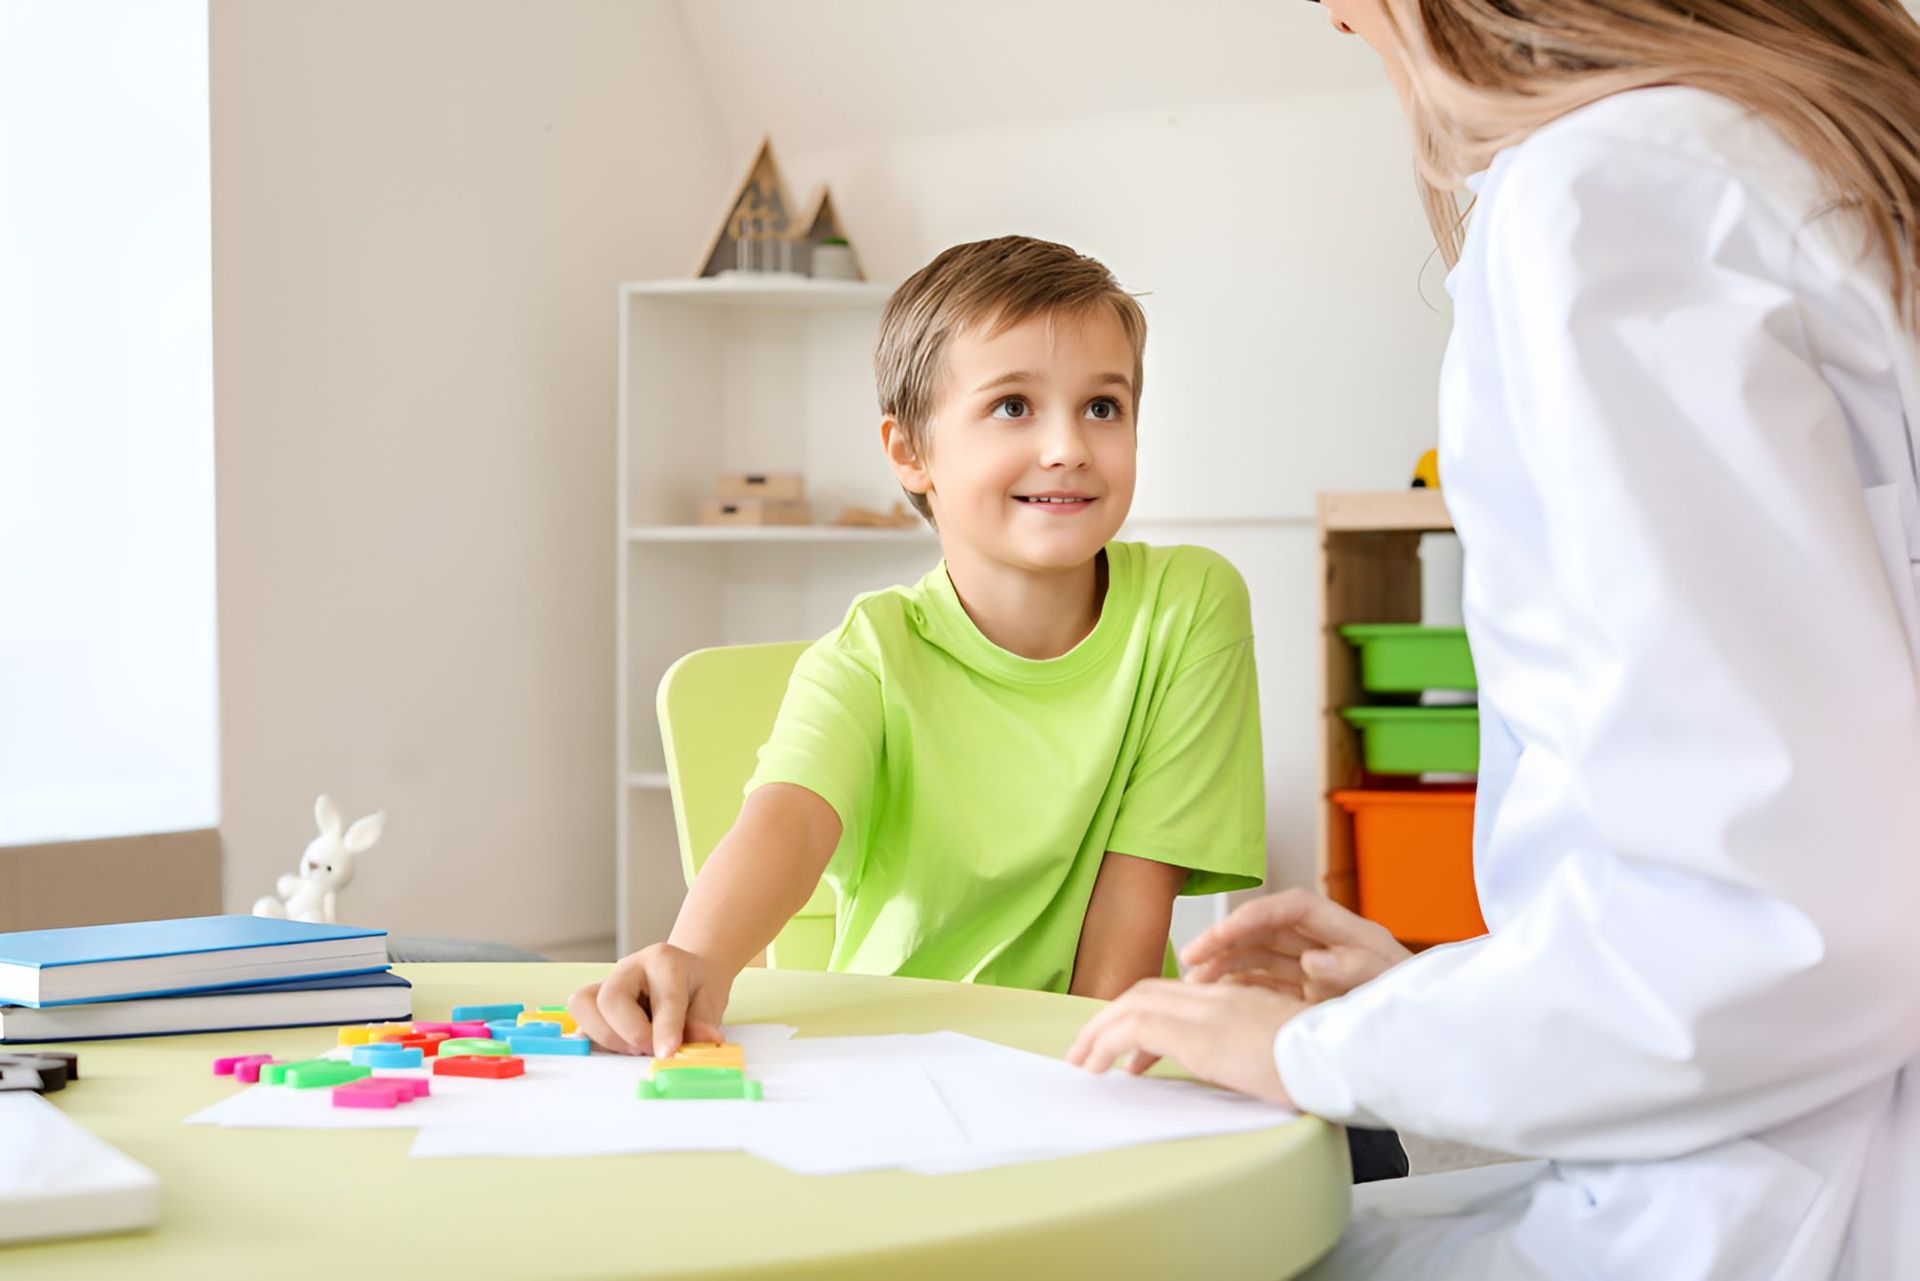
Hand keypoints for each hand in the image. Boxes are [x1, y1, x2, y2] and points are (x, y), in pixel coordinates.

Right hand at [567, 943, 731, 1057]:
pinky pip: (579, 1019)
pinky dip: (594, 1039)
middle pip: (611, 999)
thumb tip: (706, 1041)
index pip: (664, 996)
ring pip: (582, 1005)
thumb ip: (704, 1021)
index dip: (666, 1029)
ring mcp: (606, 982)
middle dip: (630, 1034)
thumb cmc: (696, 986)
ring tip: (634, 1049)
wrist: (684, 973)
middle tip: (651, 1050)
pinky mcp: (593, 1003)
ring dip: (607, 1037)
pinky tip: (618, 1048)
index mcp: (664, 960)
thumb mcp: (711, 999)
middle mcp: (628, 967)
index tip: (667, 1054)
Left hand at [1066, 979, 1304, 1104]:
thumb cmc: (1324, 1063)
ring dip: (1100, 1032)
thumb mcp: (1278, 1050)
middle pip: (1146, 993)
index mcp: (1236, 999)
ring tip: (1084, 1061)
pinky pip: (1137, 1027)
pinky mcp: (1201, 1034)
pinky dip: (1108, 1042)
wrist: (1343, 1061)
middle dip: (1109, 1020)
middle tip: (1087, 1050)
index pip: (1172, 993)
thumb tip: (1225, 1067)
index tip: (1124, 1046)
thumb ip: (1247, 1048)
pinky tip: (1101, 1066)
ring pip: (1134, 1005)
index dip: (1140, 1013)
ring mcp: (1208, 1011)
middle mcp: (1217, 998)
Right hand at [1181, 888, 1411, 1002]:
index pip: (1292, 908)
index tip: (1223, 933)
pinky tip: (1216, 997)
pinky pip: (1267, 984)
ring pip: (1260, 956)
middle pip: (1267, 929)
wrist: (1435, 1039)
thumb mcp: (1387, 986)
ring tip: (1194, 981)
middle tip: (1190, 958)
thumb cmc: (1416, 1006)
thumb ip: (1351, 971)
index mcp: (1348, 931)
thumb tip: (1313, 961)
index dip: (1254, 915)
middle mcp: (1327, 944)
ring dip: (1226, 964)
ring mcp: (1317, 969)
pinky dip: (1240, 987)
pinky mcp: (1310, 996)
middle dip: (1226, 939)